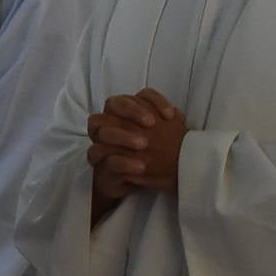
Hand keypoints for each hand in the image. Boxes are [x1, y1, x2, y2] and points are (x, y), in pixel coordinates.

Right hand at [88, 90, 184, 214]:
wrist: (136, 181)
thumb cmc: (150, 155)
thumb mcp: (161, 138)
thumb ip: (166, 125)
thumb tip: (177, 116)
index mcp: (126, 112)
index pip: (136, 95)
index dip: (152, 101)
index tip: (169, 115)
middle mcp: (110, 121)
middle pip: (112, 104)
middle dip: (131, 111)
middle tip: (151, 124)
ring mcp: (101, 140)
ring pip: (102, 131)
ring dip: (123, 136)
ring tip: (144, 145)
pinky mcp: (98, 163)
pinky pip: (103, 159)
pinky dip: (122, 161)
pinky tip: (141, 166)